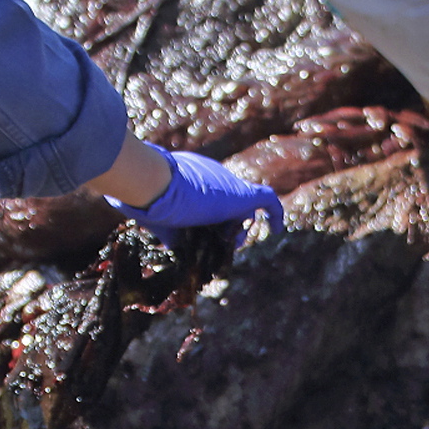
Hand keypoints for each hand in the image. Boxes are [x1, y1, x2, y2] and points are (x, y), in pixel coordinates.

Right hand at [107, 147, 283, 242]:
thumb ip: (168, 232)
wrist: (155, 185)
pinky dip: (275, 215)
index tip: (204, 240)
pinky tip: (278, 230)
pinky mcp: (243, 195)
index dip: (209, 226)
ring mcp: (229, 188)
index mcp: (194, 183)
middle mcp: (214, 181)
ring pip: (244, 212)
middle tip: (220, 242)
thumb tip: (169, 247)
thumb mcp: (158, 222)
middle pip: (227, 212)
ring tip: (231, 240)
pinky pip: (268, 201)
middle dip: (225, 230)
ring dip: (239, 232)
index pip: (208, 206)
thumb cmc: (150, 201)